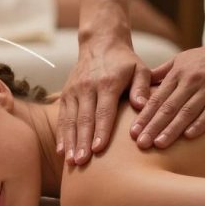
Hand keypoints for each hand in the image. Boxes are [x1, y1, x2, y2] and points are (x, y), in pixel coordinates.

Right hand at [58, 38, 152, 165]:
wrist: (100, 43)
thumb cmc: (125, 61)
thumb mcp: (140, 68)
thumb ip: (142, 87)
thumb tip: (143, 106)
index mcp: (107, 83)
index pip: (103, 111)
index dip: (101, 131)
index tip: (98, 149)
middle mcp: (87, 87)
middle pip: (84, 119)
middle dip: (82, 142)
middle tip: (82, 162)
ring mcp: (74, 91)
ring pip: (70, 120)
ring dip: (70, 142)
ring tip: (71, 162)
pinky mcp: (65, 94)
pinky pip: (62, 117)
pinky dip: (61, 135)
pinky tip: (62, 151)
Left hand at [130, 33, 204, 148]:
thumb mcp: (182, 59)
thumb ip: (162, 73)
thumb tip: (141, 85)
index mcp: (178, 73)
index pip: (157, 98)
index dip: (144, 116)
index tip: (133, 132)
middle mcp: (192, 80)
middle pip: (169, 107)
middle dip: (153, 126)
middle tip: (141, 143)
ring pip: (188, 111)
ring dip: (172, 129)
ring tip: (159, 144)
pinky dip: (201, 123)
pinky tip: (189, 136)